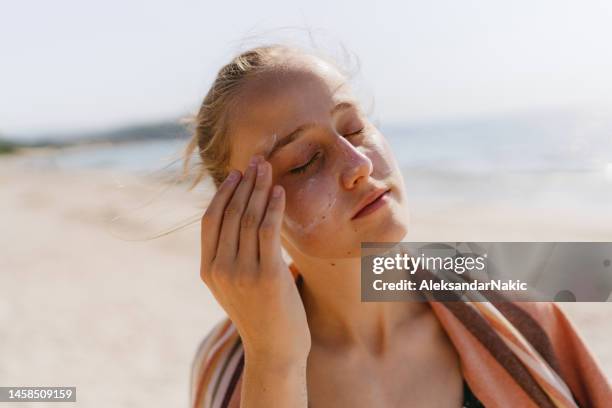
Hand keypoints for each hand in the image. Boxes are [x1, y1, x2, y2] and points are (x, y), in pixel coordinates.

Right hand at [199, 154, 310, 362]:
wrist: (275, 352)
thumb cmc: (261, 315)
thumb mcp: (235, 287)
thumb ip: (231, 258)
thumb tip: (242, 224)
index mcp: (208, 269)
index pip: (211, 220)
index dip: (223, 193)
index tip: (237, 173)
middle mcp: (220, 268)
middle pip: (230, 213)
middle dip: (244, 183)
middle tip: (256, 160)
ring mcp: (241, 272)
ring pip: (249, 218)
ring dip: (260, 188)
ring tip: (268, 168)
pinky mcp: (266, 275)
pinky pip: (268, 231)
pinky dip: (273, 208)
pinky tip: (279, 192)